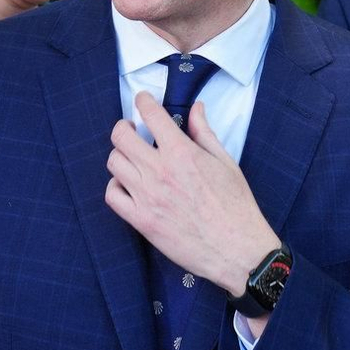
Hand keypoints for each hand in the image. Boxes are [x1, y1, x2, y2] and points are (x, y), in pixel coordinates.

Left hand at [106, 91, 279, 300]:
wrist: (237, 250)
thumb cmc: (236, 206)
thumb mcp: (225, 162)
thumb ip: (204, 132)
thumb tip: (196, 108)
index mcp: (182, 153)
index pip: (150, 114)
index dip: (143, 101)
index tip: (143, 100)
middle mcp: (159, 172)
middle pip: (120, 136)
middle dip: (124, 126)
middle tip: (132, 129)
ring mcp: (147, 197)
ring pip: (113, 163)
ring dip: (121, 155)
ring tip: (132, 158)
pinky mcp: (142, 221)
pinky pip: (112, 195)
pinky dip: (116, 185)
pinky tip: (129, 184)